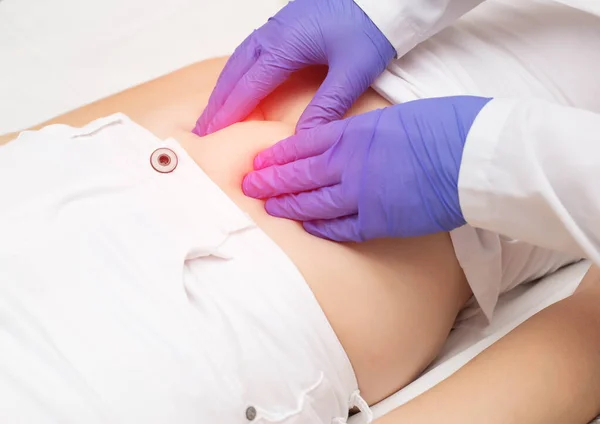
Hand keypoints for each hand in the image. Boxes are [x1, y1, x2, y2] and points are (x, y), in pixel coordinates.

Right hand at [193, 0, 394, 135]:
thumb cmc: (370, 26)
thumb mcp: (352, 71)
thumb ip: (327, 106)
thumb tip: (303, 139)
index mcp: (285, 46)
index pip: (248, 87)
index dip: (228, 114)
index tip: (210, 135)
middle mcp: (274, 34)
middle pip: (235, 72)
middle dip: (218, 102)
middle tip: (202, 127)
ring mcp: (278, 26)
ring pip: (240, 59)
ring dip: (226, 86)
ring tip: (216, 109)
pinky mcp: (287, 23)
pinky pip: (252, 50)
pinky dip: (239, 71)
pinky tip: (241, 81)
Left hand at [242, 96, 491, 241]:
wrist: (477, 153)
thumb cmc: (444, 125)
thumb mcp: (393, 117)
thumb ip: (361, 133)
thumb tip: (342, 143)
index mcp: (354, 133)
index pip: (302, 145)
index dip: (277, 156)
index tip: (259, 163)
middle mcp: (351, 164)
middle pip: (300, 175)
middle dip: (271, 182)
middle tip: (249, 188)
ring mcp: (364, 194)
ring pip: (314, 203)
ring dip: (289, 206)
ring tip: (269, 209)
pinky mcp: (382, 220)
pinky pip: (343, 228)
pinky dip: (322, 229)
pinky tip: (308, 229)